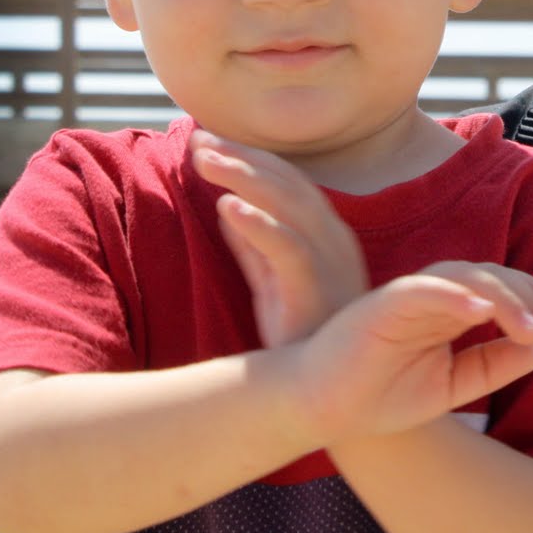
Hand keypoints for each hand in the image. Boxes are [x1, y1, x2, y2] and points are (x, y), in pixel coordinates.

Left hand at [190, 129, 367, 346]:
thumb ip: (253, 244)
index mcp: (325, 232)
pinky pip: (289, 251)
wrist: (333, 392)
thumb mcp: (271, 281)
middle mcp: (333, 239)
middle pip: (287, 182)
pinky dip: (259, 225)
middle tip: (198, 140)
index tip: (205, 140)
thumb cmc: (303, 337)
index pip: (286, 179)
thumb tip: (226, 204)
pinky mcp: (318, 292)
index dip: (247, 156)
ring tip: (205, 160)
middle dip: (242, 156)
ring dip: (245, 178)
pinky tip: (228, 206)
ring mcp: (330, 264)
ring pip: (290, 206)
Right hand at [293, 261, 532, 444]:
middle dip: (532, 300)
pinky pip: (425, 290)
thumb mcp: (451, 386)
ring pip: (466, 278)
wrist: (323, 410)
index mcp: (447, 310)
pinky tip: (485, 312)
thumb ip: (490, 366)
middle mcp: (431, 295)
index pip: (500, 291)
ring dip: (505, 300)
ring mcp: (407, 295)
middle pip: (491, 278)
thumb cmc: (380, 395)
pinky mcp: (382, 304)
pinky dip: (455, 296)